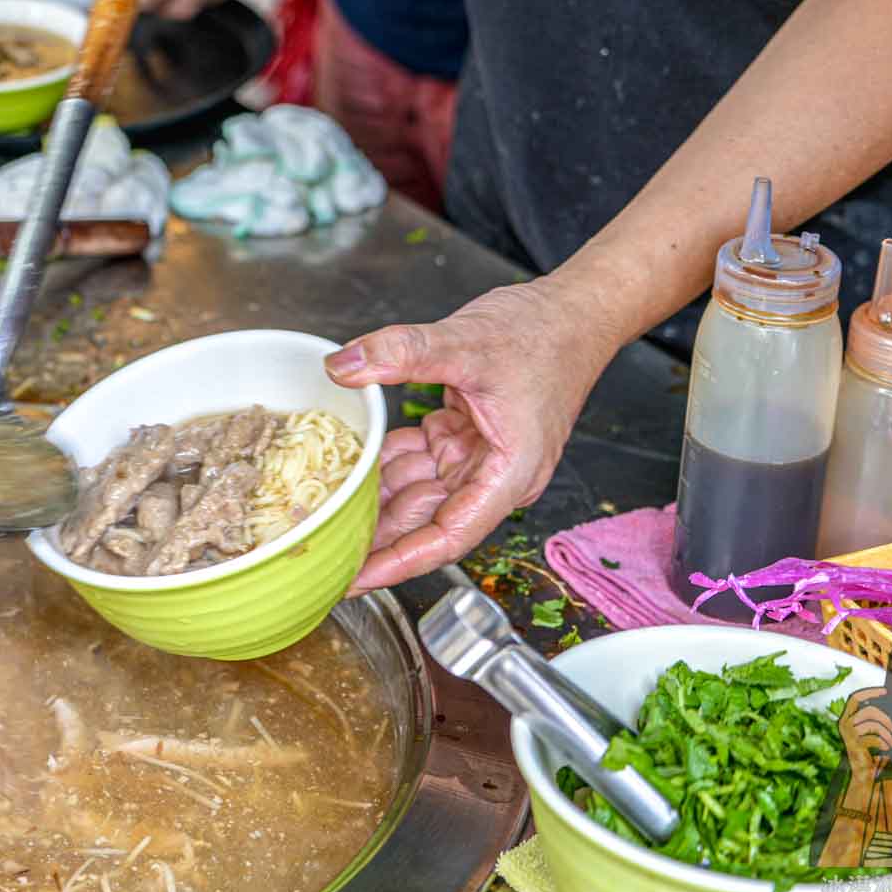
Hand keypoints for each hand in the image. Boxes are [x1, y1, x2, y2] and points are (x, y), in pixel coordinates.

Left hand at [323, 278, 624, 590]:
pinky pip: (417, 460)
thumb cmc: (544, 334)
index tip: (356, 580)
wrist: (572, 311)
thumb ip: (402, 353)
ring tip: (322, 513)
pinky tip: (347, 467)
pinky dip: (385, 462)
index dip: (399, 562)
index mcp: (508, 472)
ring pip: (416, 491)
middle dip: (375, 537)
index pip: (448, 536)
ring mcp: (476, 457)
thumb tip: (344, 365)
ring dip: (374, 499)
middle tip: (319, 548)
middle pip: (425, 520)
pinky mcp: (463, 436)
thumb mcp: (466, 341)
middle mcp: (493, 474)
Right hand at [839, 692, 891, 784]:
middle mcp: (844, 723)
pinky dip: (883, 742)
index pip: (855, 698)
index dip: (870, 692)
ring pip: (871, 722)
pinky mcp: (854, 744)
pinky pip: (873, 736)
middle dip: (884, 716)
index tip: (885, 691)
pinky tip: (887, 748)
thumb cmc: (870, 754)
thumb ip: (875, 721)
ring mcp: (848, 733)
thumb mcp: (872, 734)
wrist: (864, 774)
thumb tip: (890, 709)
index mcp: (846, 718)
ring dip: (886, 732)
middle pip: (866, 708)